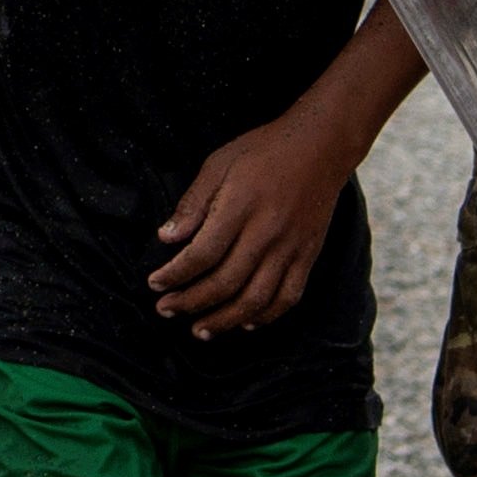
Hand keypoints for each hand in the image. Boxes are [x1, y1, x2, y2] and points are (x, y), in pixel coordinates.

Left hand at [149, 111, 355, 338]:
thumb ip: (193, 203)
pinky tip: (245, 324)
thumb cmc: (264, 150)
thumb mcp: (219, 163)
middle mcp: (267, 232)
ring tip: (200, 330)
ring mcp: (291, 247)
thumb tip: (166, 238)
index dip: (175, 275)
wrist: (321, 146)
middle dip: (191, 302)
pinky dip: (266, 316)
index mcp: (241, 206)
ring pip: (256, 298)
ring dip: (224, 320)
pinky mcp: (308, 255)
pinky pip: (288, 296)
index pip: (202, 254)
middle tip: (166, 310)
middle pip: (225, 282)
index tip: (155, 283)